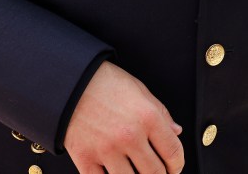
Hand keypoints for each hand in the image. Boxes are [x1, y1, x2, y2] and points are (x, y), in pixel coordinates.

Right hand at [64, 61, 183, 173]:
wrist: (69, 82)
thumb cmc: (107, 83)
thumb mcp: (140, 90)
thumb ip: (161, 113)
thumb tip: (177, 132)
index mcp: (148, 117)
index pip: (173, 152)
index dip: (177, 165)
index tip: (175, 168)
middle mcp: (130, 136)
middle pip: (155, 172)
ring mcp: (107, 150)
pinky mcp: (85, 159)